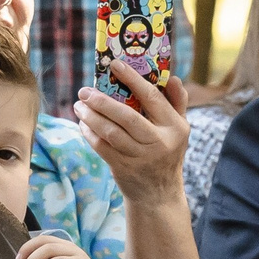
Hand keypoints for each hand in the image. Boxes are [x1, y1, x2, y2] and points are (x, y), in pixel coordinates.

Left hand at [76, 62, 190, 207]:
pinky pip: (101, 146)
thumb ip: (178, 103)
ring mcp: (141, 157)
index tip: (115, 64)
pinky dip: (89, 133)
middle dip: (102, 101)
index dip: (132, 79)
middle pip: (127, 116)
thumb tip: (174, 78)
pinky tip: (83, 124)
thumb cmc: (167, 152)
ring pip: (110, 132)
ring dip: (91, 116)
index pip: (152, 97)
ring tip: (79, 105)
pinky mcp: (123, 168)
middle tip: (84, 90)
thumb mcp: (179, 129)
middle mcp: (160, 142)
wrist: (158, 193)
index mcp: (175, 127)